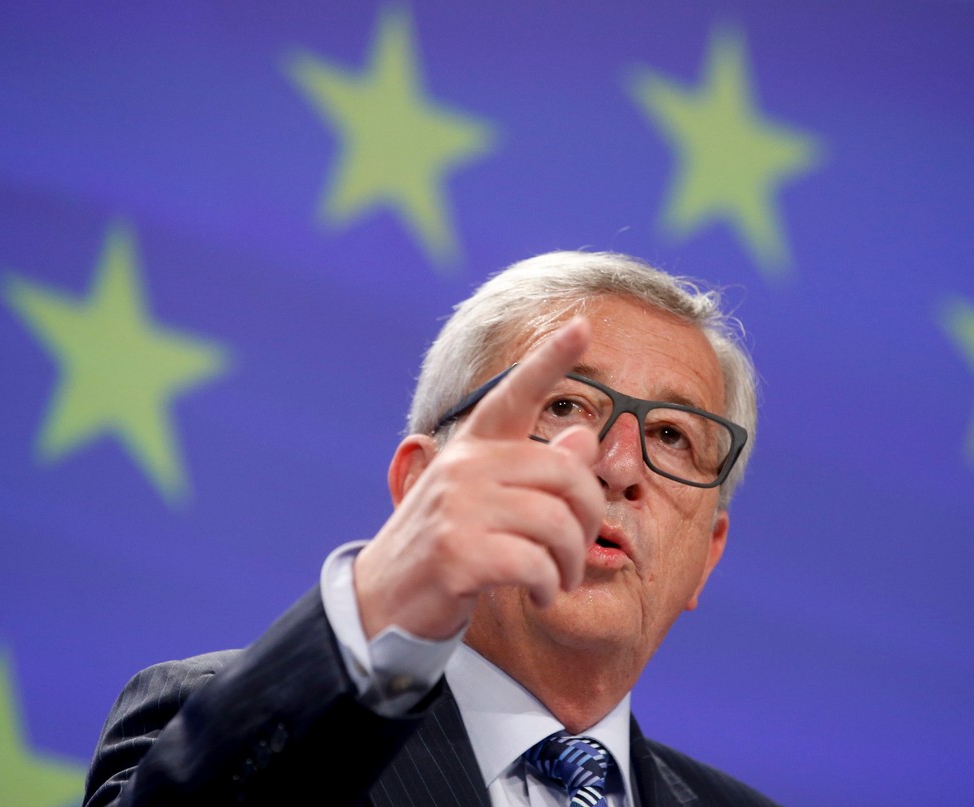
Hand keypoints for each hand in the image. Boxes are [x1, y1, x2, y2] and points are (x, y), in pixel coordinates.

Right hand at [354, 318, 604, 640]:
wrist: (384, 599)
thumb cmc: (451, 545)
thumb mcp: (489, 501)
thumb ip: (537, 470)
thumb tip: (586, 436)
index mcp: (473, 446)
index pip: (515, 393)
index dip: (550, 359)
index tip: (582, 326)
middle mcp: (464, 466)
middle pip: (566, 474)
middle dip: (589, 519)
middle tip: (580, 551)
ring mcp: (457, 507)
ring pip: (557, 524)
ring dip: (572, 563)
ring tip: (561, 579)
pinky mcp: (456, 552)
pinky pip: (535, 563)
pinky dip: (550, 585)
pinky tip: (541, 595)